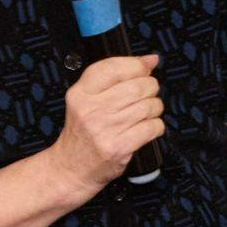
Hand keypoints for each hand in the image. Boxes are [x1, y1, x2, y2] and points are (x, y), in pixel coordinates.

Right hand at [48, 54, 163, 195]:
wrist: (71, 166)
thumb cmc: (84, 130)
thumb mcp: (89, 98)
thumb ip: (117, 76)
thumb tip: (150, 59)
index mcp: (81, 92)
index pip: (115, 67)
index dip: (136, 65)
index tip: (143, 70)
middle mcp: (91, 109)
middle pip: (139, 85)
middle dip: (150, 89)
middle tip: (144, 96)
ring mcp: (105, 129)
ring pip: (150, 106)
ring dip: (154, 109)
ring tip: (142, 114)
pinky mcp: (119, 147)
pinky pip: (153, 127)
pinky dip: (155, 127)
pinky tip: (144, 129)